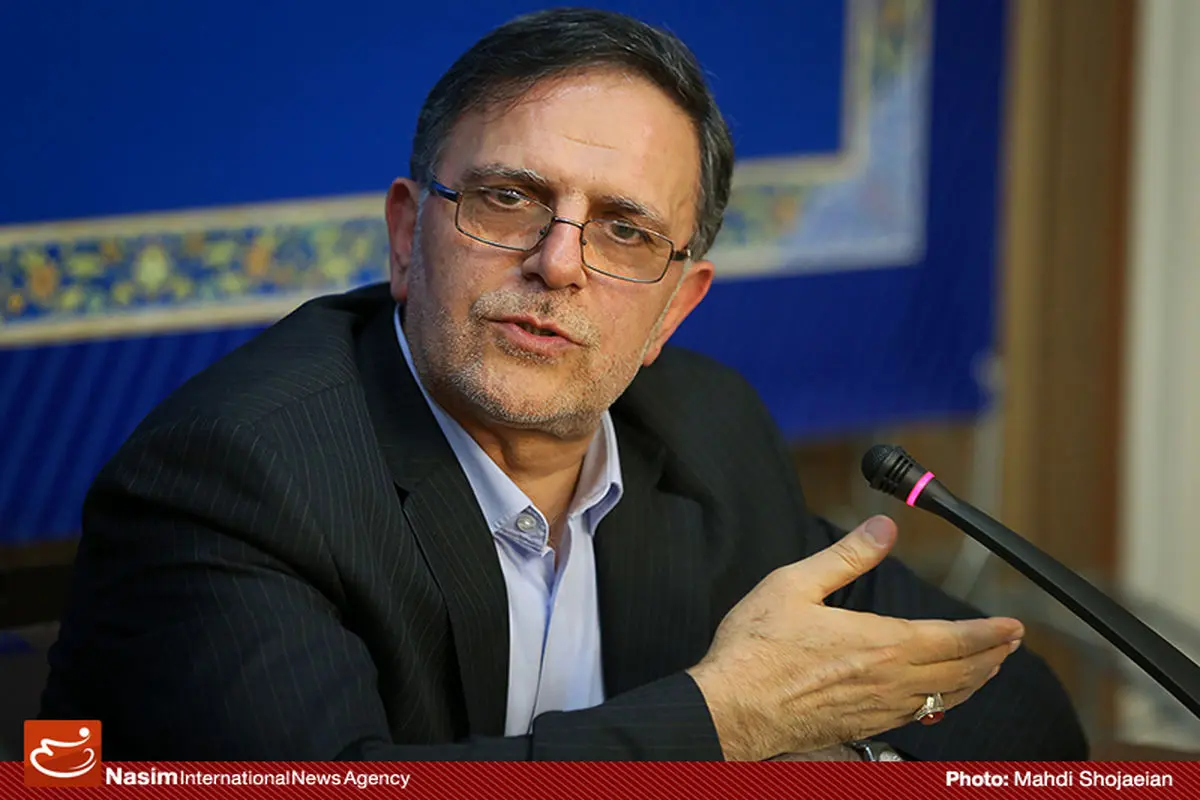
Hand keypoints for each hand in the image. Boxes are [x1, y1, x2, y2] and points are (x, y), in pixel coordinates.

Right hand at [686, 516, 1023, 761]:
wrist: (731, 710)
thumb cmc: (755, 650)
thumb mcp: (794, 586)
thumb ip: (846, 557)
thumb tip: (884, 528)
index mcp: (880, 644)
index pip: (953, 639)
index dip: (988, 633)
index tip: (1013, 626)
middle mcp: (889, 682)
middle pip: (959, 672)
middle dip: (991, 656)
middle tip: (1011, 643)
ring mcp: (879, 710)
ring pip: (944, 698)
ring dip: (974, 681)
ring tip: (989, 668)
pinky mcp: (864, 727)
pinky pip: (919, 715)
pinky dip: (943, 702)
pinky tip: (940, 698)